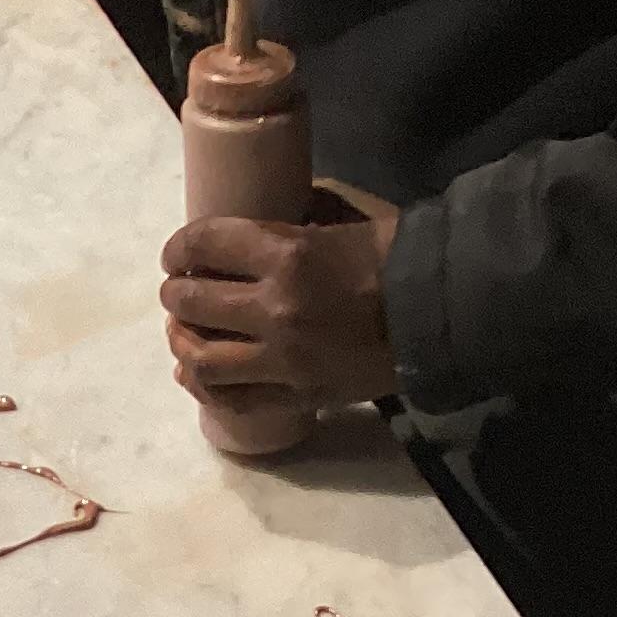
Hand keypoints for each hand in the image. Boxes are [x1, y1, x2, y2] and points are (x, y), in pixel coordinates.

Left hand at [160, 191, 400, 412]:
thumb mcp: (344, 217)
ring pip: (201, 360)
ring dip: (181, 343)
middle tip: (180, 291)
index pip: (203, 245)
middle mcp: (275, 310)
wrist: (441, 313)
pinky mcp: (296, 396)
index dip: (179, 247)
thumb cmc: (397, 256)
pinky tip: (197, 375)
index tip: (178, 253)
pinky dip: (204, 387)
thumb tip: (263, 218)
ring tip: (184, 334)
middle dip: (176, 294)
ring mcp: (283, 360)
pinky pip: (231, 400)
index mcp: (285, 254)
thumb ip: (297, 216)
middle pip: (191, 304)